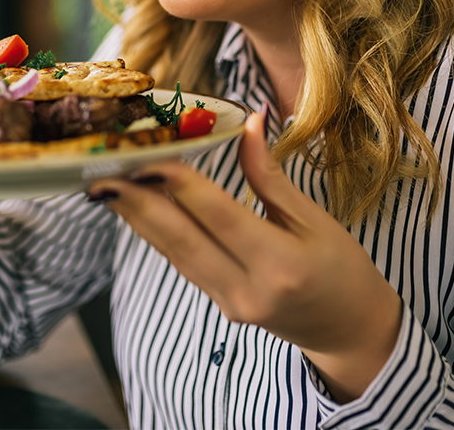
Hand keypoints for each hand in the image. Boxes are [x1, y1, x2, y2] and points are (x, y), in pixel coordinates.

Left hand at [87, 112, 402, 402]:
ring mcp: (229, 302)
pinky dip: (156, 233)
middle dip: (138, 201)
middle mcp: (247, 289)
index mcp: (280, 264)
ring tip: (107, 183)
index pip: (217, 215)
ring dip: (137, 216)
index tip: (150, 152)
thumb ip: (271, 175)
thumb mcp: (314, 218)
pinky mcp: (219, 304)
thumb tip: (249, 122)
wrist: (350, 332)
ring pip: (173, 252)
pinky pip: (181, 263)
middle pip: (181, 237)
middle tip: (103, 169)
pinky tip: (136, 208)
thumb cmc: (342, 268)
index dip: (180, 182)